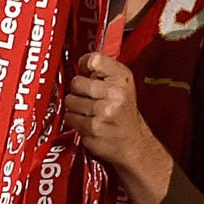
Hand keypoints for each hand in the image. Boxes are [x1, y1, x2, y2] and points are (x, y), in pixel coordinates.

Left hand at [64, 52, 143, 169]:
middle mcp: (115, 93)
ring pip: (70, 100)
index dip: (84, 64)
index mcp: (122, 78)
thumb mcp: (122, 85)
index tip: (85, 70)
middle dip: (77, 90)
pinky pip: (70, 117)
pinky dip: (74, 120)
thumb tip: (80, 62)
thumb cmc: (124, 113)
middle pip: (76, 82)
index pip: (94, 59)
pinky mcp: (94, 127)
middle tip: (86, 95)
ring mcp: (104, 111)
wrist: (133, 143)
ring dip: (74, 106)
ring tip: (88, 110)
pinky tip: (86, 121)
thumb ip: (103, 70)